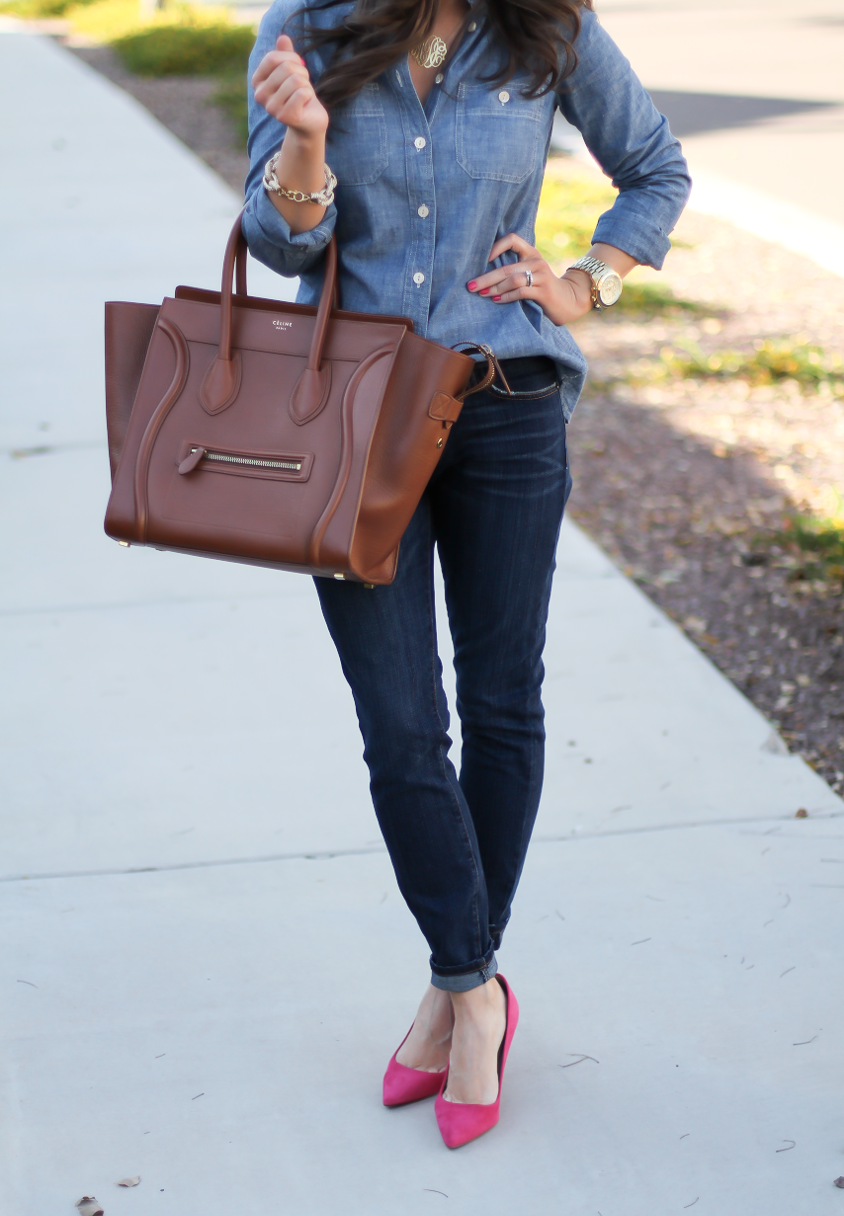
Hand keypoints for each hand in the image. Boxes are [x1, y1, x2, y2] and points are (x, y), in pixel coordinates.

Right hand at [251, 34, 328, 140]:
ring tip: (303, 95)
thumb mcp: (292, 70)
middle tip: (302, 85)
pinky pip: (302, 93)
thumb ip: (286, 54)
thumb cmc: (299, 93)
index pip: (272, 57)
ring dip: (306, 85)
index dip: (291, 58)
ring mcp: (271, 108)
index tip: (297, 68)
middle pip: (286, 68)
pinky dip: (309, 95)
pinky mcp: (285, 117)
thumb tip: (283, 37)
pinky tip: (306, 104)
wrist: (310, 120)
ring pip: (296, 80)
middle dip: (301, 72)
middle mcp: (260, 95)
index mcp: (257, 81)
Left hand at [467, 232, 593, 326]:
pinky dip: (506, 297)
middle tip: (470, 285)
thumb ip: (513, 270)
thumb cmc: (542, 288)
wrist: (569, 300)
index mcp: (531, 253)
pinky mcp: (544, 291)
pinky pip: (521, 292)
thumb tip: (483, 274)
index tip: (481, 259)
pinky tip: (496, 300)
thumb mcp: (529, 273)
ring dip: (494, 288)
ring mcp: (541, 276)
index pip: (512, 239)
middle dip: (486, 277)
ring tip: (482, 294)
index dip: (496, 246)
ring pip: (512, 279)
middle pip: (506, 267)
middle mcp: (536, 261)